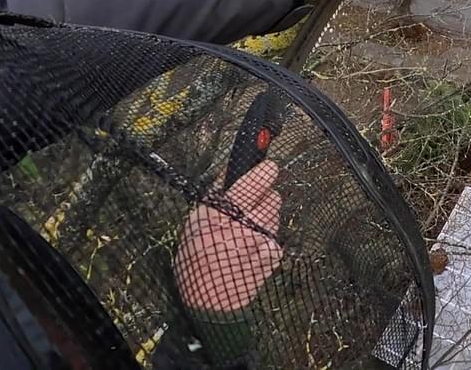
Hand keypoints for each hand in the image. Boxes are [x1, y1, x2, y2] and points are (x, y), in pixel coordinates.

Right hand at [174, 161, 282, 311]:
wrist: (210, 304)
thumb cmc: (196, 261)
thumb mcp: (194, 224)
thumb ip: (215, 195)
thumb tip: (233, 169)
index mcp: (220, 218)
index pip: (252, 185)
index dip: (263, 173)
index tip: (268, 167)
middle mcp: (245, 228)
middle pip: (272, 198)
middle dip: (262, 199)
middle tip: (246, 210)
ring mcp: (263, 243)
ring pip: (276, 215)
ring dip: (265, 218)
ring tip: (245, 233)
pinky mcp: (275, 255)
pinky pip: (276, 235)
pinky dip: (268, 237)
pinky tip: (252, 249)